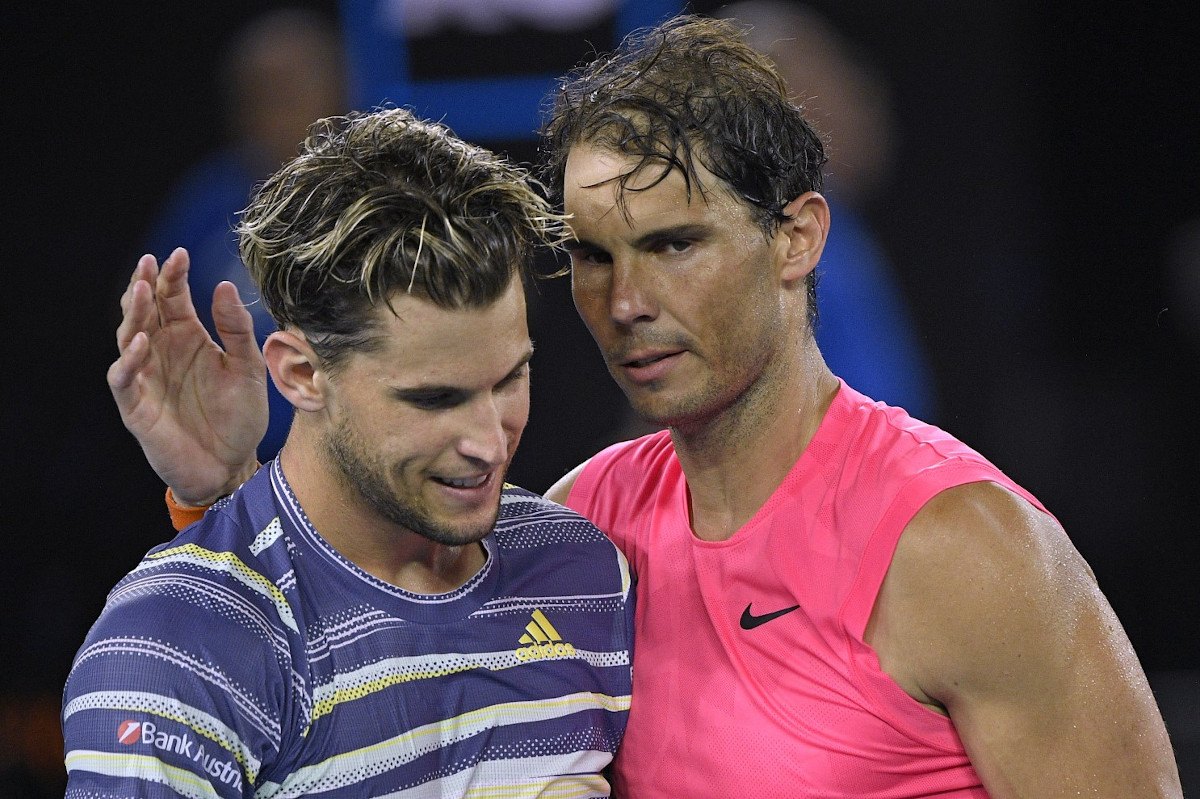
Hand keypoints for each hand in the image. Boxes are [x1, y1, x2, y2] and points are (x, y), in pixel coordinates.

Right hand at [107, 248, 267, 505]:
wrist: (233, 466)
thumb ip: (237, 330)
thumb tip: (225, 286)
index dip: (173, 275)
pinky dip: (129, 360)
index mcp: (188, 337)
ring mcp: (146, 377)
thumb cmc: (240, 418)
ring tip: (140, 290)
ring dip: (132, 314)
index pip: (172, 298)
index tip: (180, 253)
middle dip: (144, 285)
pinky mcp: (136, 406)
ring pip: (128, 336)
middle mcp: (162, 351)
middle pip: (144, 310)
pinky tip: (141, 342)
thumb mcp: (247, 369)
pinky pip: (124, 378)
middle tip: (149, 262)